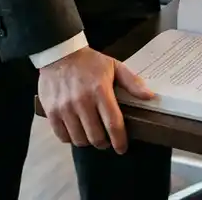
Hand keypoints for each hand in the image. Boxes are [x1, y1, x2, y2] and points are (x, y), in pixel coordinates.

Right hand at [36, 47, 153, 153]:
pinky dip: (71, 138)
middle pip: (96, 136)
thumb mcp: (114, 66)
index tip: (122, 148)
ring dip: (88, 141)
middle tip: (106, 140)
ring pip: (79, 139)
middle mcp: (82, 101)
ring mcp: (65, 108)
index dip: (119, 140)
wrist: (60, 53)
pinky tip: (76, 131)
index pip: (113, 123)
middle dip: (104, 143)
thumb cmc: (89, 62)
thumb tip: (150, 96)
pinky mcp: (51, 112)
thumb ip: (132, 82)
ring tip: (91, 135)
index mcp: (100, 91)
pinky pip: (62, 136)